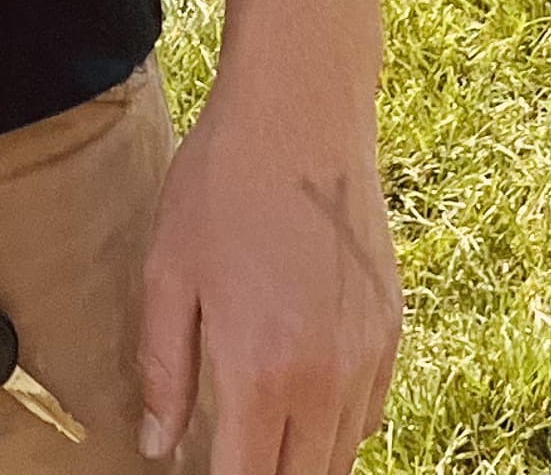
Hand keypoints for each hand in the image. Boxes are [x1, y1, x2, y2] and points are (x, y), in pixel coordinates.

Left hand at [134, 72, 400, 473]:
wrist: (301, 113)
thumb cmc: (224, 184)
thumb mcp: (170, 274)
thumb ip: (164, 372)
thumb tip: (159, 446)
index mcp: (261, 373)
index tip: (201, 472)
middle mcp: (325, 380)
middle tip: (229, 453)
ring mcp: (366, 356)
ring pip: (340, 456)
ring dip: (302, 461)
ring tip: (263, 437)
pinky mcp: (391, 329)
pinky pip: (370, 414)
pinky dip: (339, 428)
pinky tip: (305, 403)